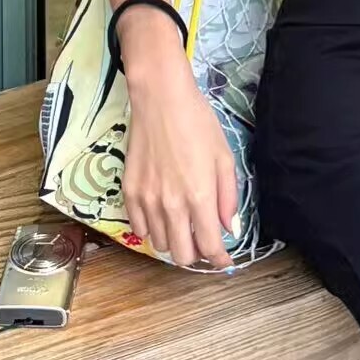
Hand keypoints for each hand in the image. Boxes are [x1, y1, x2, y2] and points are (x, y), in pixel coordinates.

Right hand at [119, 29, 238, 270]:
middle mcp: (172, 205)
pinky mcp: (129, 192)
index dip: (219, 259)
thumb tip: (229, 229)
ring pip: (160, 244)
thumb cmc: (198, 124)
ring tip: (182, 223)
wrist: (161, 99)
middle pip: (182, 255)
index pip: (209, 247)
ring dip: (174, 241)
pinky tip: (161, 214)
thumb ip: (228, 198)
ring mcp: (147, 200)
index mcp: (199, 197)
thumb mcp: (224, 158)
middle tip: (202, 239)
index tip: (224, 259)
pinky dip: (152, 229)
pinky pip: (138, 229)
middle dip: (196, 253)